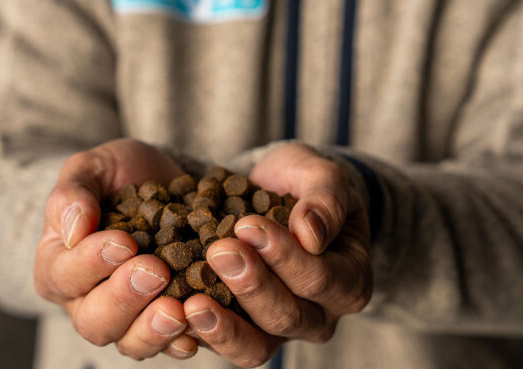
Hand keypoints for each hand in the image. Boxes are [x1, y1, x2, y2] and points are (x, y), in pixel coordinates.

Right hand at [34, 139, 196, 360]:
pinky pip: (170, 344)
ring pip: (131, 342)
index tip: (124, 241)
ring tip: (178, 311)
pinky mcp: (165, 322)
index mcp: (59, 266)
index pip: (65, 275)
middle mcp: (88, 301)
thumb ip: (73, 193)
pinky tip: (198, 330)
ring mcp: (128, 318)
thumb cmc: (120, 175)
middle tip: (156, 271)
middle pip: (95, 320)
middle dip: (125, 298)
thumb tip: (74, 227)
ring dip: (154, 330)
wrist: (167, 183)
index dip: (92, 262)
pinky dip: (183, 340)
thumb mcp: (92, 168)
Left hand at [183, 143, 372, 366]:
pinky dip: (196, 333)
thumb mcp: (320, 175)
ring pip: (254, 347)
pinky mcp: (240, 333)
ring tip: (190, 303)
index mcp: (348, 281)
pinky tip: (173, 313)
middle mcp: (317, 316)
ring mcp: (277, 331)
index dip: (285, 256)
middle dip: (251, 285)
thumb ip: (324, 197)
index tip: (249, 225)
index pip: (320, 279)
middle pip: (287, 317)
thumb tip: (310, 232)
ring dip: (222, 326)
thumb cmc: (303, 183)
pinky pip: (221, 345)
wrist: (273, 194)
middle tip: (218, 251)